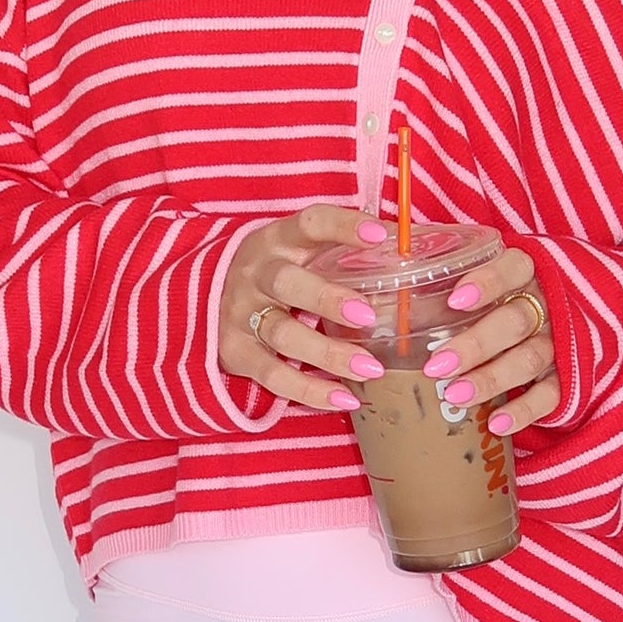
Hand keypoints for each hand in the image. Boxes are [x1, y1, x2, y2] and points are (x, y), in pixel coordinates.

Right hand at [220, 204, 393, 413]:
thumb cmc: (277, 272)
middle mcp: (256, 273)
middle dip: (328, 299)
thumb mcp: (299, 251)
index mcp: (278, 240)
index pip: (310, 223)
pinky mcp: (235, 352)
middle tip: (368, 317)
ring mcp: (241, 314)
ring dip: (328, 353)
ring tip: (370, 368)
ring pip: (283, 334)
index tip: (380, 236)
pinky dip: (310, 390)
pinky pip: (273, 375)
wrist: (205, 296)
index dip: (343, 226)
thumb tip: (417, 242)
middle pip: (288, 283)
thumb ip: (343, 250)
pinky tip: (345, 398)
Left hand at [421, 246, 560, 433]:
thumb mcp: (484, 272)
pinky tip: (495, 424)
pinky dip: (523, 411)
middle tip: (438, 365)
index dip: (487, 283)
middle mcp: (546, 304)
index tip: (455, 300)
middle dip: (476, 344)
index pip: (513, 268)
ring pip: (530, 359)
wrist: (567, 312)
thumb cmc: (503, 293)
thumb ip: (446, 268)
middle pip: (516, 321)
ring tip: (456, 396)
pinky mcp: (568, 376)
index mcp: (526, 271)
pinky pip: (550, 396)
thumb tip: (386, 259)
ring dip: (492, 378)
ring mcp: (559, 341)